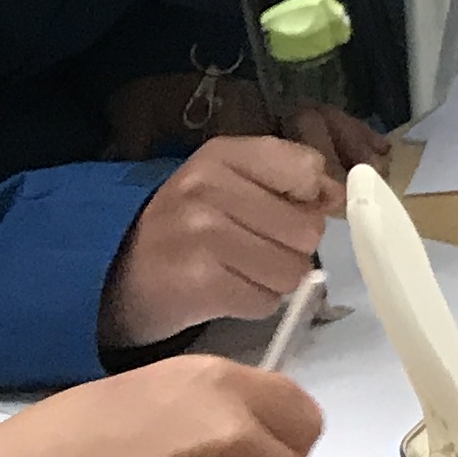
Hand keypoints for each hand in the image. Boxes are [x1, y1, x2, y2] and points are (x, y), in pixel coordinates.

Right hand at [101, 137, 342, 352]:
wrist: (118, 275)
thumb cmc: (188, 225)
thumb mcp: (229, 182)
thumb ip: (287, 179)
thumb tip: (339, 197)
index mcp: (222, 154)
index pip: (307, 168)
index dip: (308, 197)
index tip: (287, 207)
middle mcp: (208, 188)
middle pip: (308, 229)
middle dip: (291, 247)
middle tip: (254, 247)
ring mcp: (201, 235)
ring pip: (292, 270)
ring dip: (275, 279)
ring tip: (239, 270)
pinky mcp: (199, 284)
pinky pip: (266, 301)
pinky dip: (254, 302)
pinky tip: (226, 290)